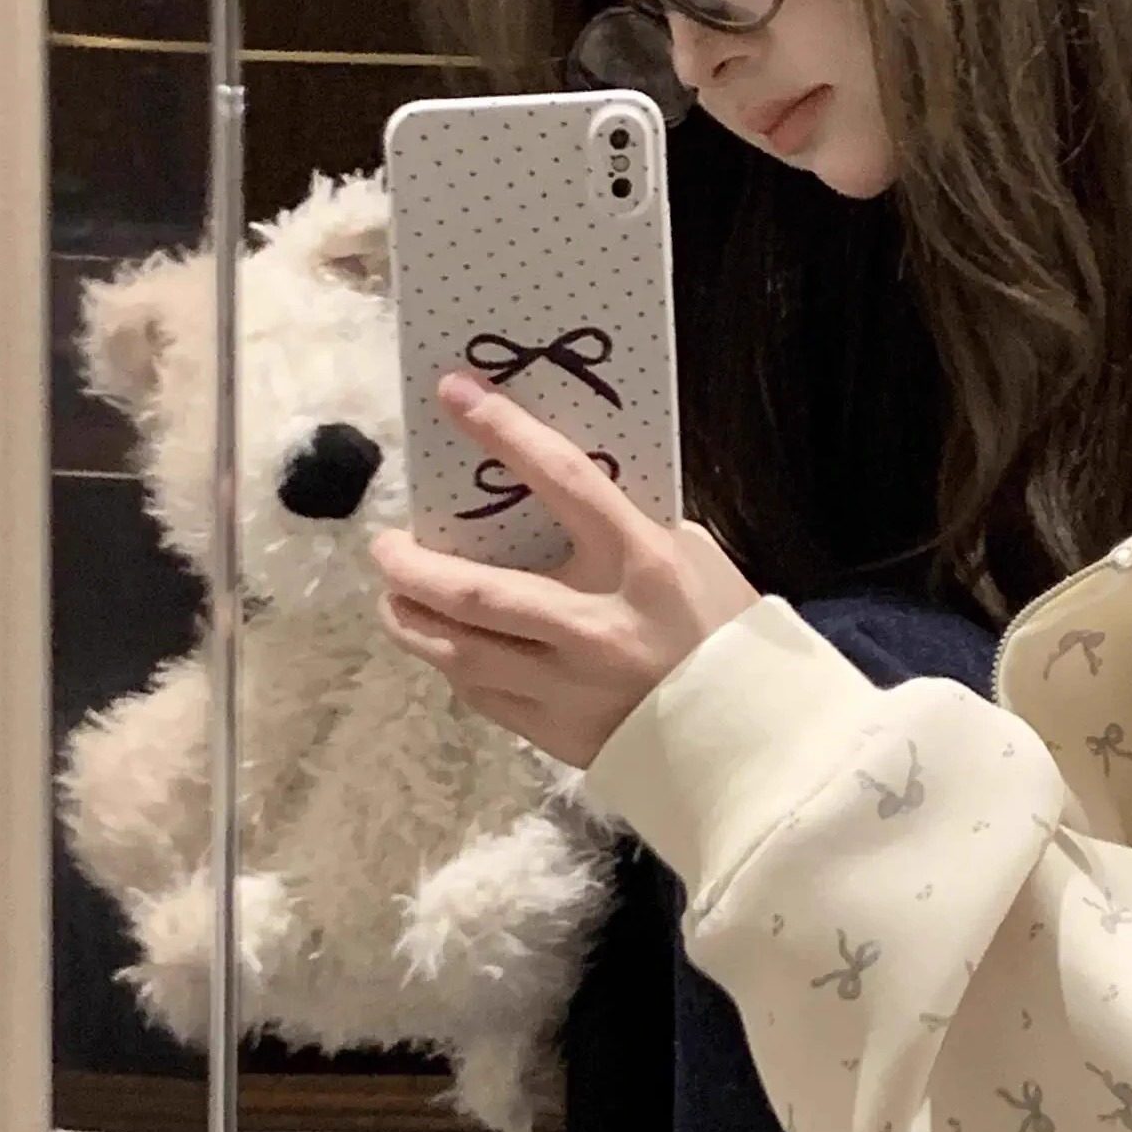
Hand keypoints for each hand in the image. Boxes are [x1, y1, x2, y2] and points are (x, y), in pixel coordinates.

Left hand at [368, 368, 763, 770]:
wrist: (745, 737)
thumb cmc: (718, 631)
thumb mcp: (688, 558)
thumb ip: (622, 527)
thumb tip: (545, 493)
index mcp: (642, 565)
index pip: (566, 481)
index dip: (505, 433)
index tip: (455, 393)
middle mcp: (597, 626)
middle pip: (476, 591)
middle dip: (414, 566)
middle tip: (386, 546)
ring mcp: (570, 687)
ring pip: (459, 652)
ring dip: (410, 620)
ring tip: (394, 598)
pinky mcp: (556, 733)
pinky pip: (479, 693)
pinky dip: (451, 662)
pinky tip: (444, 645)